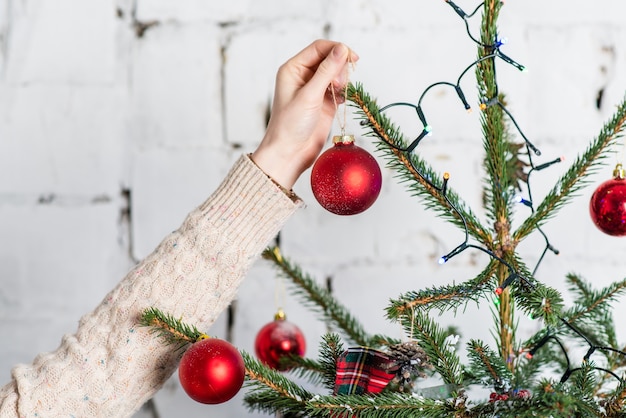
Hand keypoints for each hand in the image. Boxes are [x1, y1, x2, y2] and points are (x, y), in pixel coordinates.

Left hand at [251, 40, 357, 189]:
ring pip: (336, 73)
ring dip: (343, 79)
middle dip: (340, 66)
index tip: (352, 57)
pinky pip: (339, 88)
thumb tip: (342, 50)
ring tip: (340, 93)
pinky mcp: (325, 102)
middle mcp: (303, 76)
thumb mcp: (309, 95)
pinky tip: (342, 100)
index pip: (319, 48)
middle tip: (341, 83)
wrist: (290, 153)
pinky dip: (345, 91)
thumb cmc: (290, 125)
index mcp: (293, 69)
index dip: (337, 49)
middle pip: (329, 58)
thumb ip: (327, 71)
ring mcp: (315, 89)